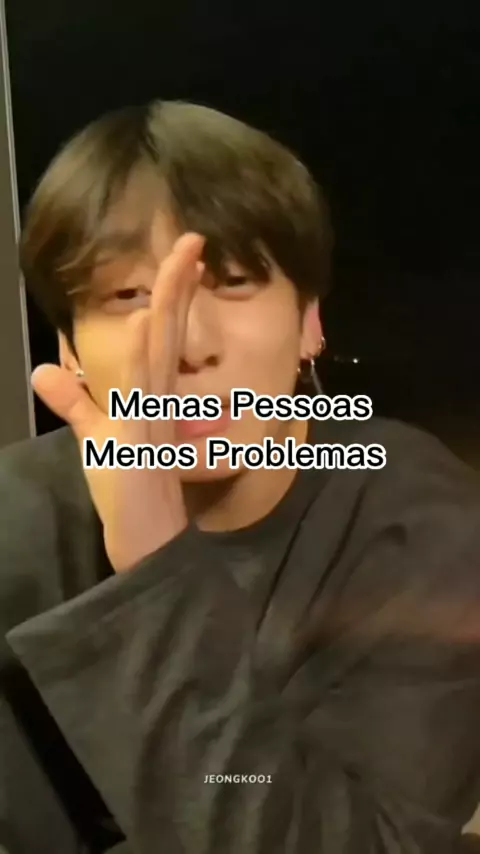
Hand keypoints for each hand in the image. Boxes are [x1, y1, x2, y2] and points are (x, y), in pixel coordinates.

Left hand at [32, 232, 205, 572]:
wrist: (145, 542)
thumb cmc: (128, 495)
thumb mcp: (96, 437)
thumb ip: (75, 402)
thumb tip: (43, 368)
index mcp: (151, 394)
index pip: (161, 334)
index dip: (171, 293)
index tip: (184, 254)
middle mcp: (159, 398)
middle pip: (169, 331)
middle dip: (179, 284)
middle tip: (195, 239)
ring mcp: (153, 416)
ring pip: (161, 351)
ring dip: (169, 305)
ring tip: (180, 260)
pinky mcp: (142, 439)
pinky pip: (143, 392)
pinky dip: (143, 356)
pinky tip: (145, 323)